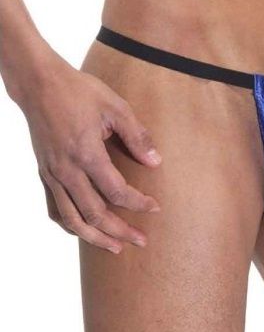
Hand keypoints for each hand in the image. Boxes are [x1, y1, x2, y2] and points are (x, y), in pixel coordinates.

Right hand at [18, 52, 161, 254]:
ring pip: (72, 219)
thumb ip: (136, 135)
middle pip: (95, 214)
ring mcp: (52, 174)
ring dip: (95, 238)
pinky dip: (70, 225)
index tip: (155, 208)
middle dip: (120, 231)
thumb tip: (155, 162)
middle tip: (141, 241)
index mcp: (87, 153)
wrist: (40, 84)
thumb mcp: (115, 106)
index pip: (116, 192)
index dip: (138, 203)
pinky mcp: (44, 173)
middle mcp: (67, 170)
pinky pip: (54, 209)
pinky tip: (84, 230)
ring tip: (115, 247)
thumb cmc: (79, 91)